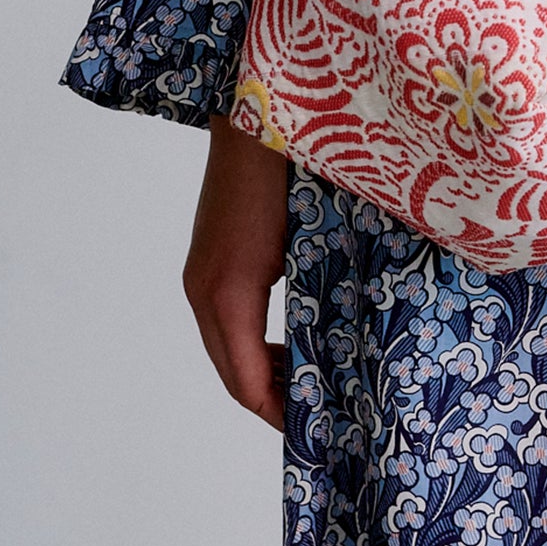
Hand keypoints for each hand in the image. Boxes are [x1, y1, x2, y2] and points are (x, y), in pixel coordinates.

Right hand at [182, 114, 289, 429]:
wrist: (255, 110)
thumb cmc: (287, 171)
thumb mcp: (308, 243)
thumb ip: (318, 296)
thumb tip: (344, 343)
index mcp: (228, 294)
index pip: (246, 383)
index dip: (279, 415)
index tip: (315, 435)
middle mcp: (204, 290)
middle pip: (232, 373)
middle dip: (271, 401)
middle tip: (318, 419)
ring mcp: (202, 273)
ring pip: (226, 347)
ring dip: (262, 372)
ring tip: (310, 386)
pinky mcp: (209, 257)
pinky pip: (226, 319)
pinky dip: (254, 343)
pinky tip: (291, 341)